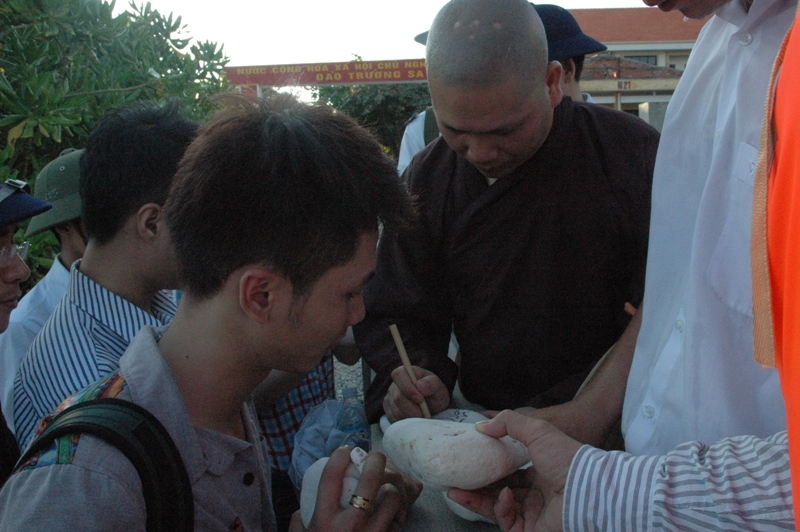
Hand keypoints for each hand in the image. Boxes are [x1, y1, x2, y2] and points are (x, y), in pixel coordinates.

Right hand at [305, 447, 420, 531]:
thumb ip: (298, 523)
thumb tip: (301, 509)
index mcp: (323, 520)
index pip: (331, 476)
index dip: (340, 456)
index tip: (345, 450)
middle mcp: (349, 526)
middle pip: (369, 480)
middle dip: (376, 461)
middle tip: (376, 456)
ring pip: (392, 497)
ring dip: (392, 487)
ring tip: (387, 486)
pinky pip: (398, 520)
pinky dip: (398, 512)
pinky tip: (393, 511)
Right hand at [383, 365, 449, 421]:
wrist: (432, 407)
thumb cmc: (435, 394)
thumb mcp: (439, 387)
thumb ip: (432, 384)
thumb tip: (420, 386)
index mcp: (406, 372)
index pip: (399, 375)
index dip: (407, 387)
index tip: (420, 399)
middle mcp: (395, 384)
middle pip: (398, 397)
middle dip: (413, 408)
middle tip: (425, 414)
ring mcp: (389, 398)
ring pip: (396, 411)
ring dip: (411, 416)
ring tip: (422, 416)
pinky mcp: (389, 411)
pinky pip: (394, 419)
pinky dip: (407, 422)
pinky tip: (415, 418)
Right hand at [447, 410, 582, 530]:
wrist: (588, 488)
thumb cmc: (567, 459)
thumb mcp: (537, 430)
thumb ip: (509, 422)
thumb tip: (481, 425)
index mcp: (541, 474)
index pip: (509, 475)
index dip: (489, 470)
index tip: (470, 464)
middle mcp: (537, 496)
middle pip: (499, 493)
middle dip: (476, 488)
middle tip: (455, 481)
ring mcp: (534, 515)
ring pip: (498, 509)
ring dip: (477, 500)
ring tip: (456, 491)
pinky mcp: (532, 531)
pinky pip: (507, 521)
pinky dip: (501, 508)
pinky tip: (504, 496)